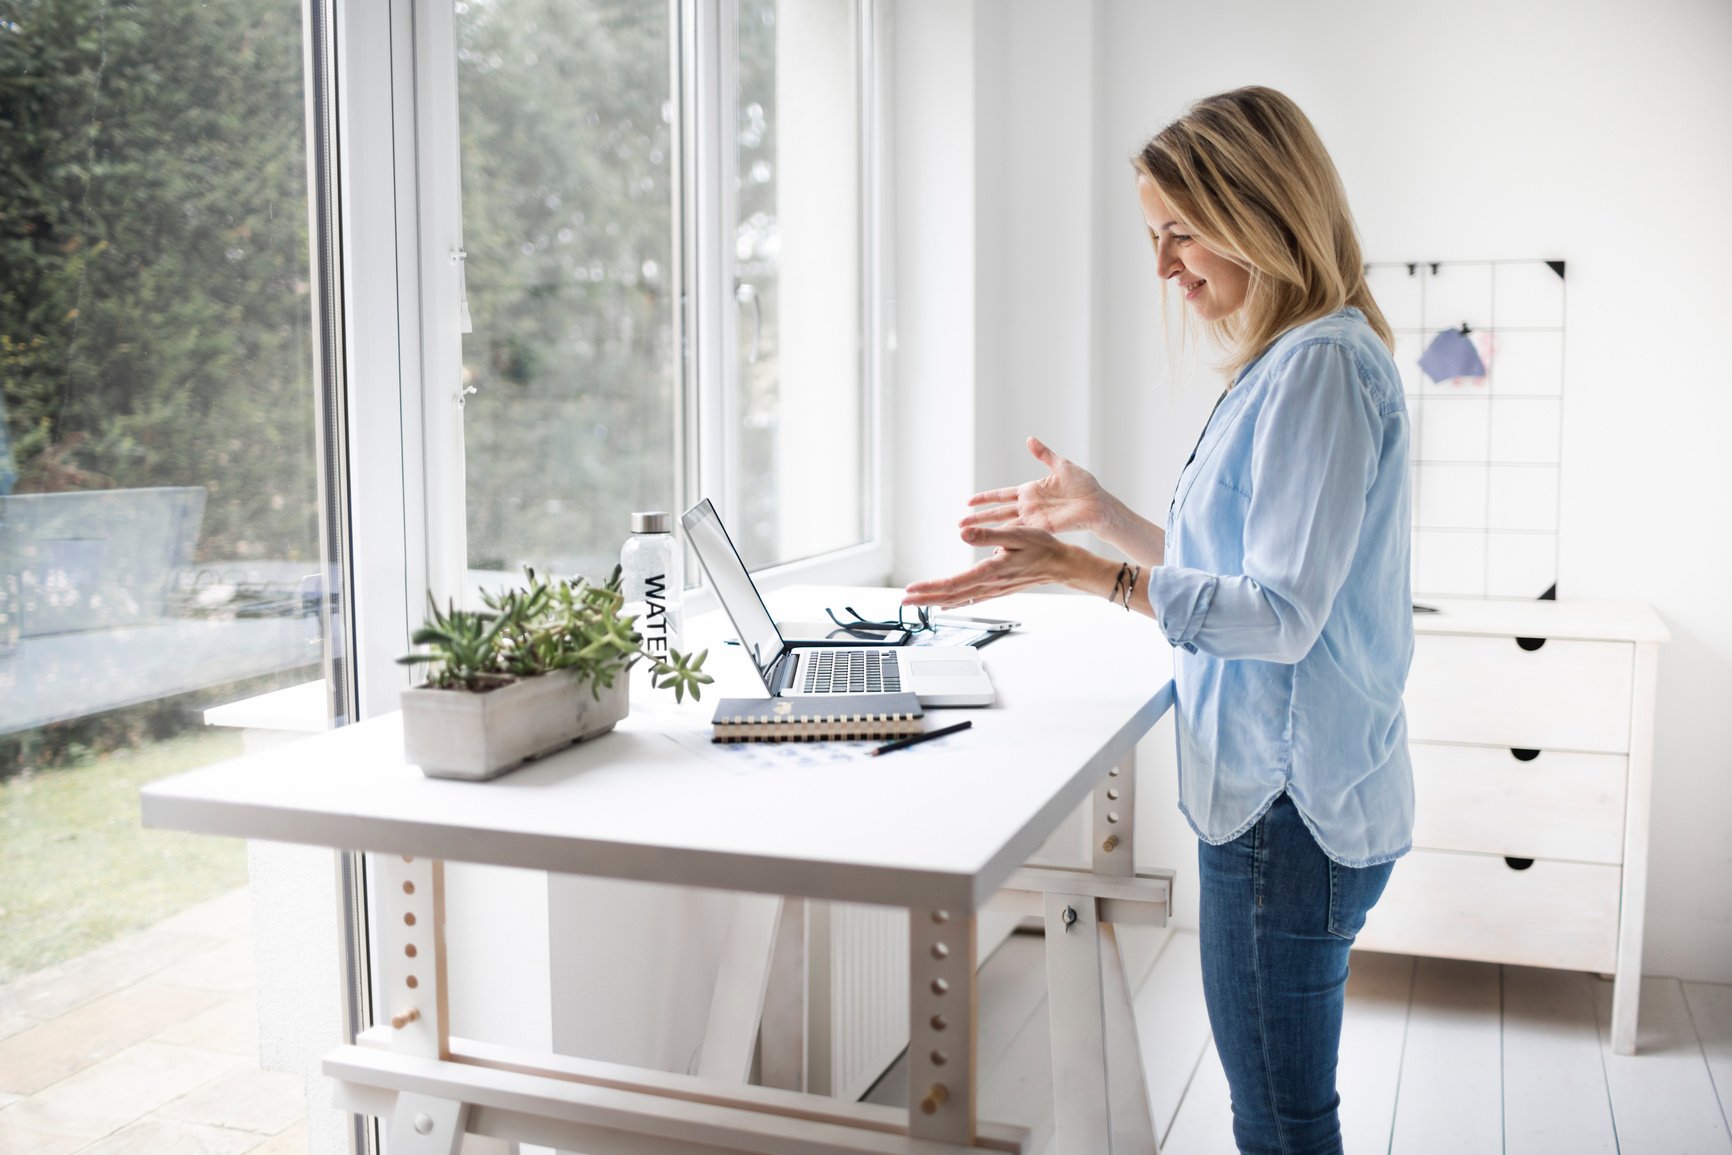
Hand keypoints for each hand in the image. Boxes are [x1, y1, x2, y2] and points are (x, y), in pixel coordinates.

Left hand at [902, 526, 1083, 607]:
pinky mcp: (997, 589)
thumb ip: (988, 535)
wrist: (1061, 564)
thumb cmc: (1042, 547)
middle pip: (950, 595)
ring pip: (958, 599)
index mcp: (990, 571)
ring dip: (935, 601)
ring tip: (916, 603)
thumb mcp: (1016, 533)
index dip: (930, 587)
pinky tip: (945, 605)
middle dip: (924, 599)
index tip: (911, 589)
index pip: (953, 583)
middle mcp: (989, 584)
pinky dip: (954, 602)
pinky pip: (970, 599)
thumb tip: (963, 533)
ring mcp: (992, 589)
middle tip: (903, 601)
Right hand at [961, 436, 1110, 536]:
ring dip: (987, 530)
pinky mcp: (1043, 529)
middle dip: (978, 518)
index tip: (967, 502)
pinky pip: (1022, 534)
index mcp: (1030, 490)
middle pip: (997, 512)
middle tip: (959, 525)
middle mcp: (1029, 506)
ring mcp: (1034, 519)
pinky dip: (1008, 540)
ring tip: (969, 536)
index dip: (984, 498)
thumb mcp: (1061, 465)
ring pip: (1005, 525)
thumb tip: (1029, 439)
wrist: (1098, 503)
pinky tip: (994, 546)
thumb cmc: (1084, 485)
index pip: (1001, 495)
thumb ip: (1043, 455)